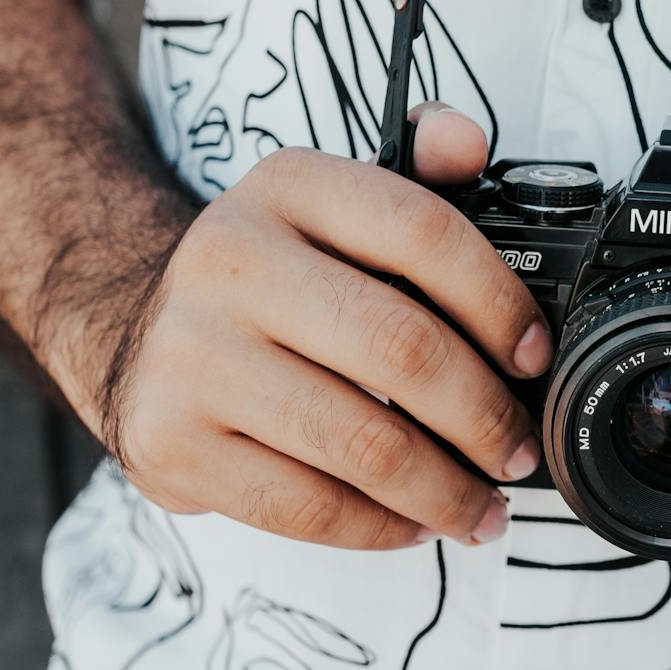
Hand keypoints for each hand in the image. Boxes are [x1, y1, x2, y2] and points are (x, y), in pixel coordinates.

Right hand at [86, 103, 549, 549]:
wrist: (137, 328)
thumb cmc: (271, 276)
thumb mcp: (332, 203)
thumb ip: (414, 173)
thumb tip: (466, 142)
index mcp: (288, 189)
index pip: (421, 231)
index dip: (498, 301)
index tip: (533, 354)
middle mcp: (231, 263)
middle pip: (401, 348)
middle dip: (484, 414)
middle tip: (516, 447)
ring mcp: (193, 357)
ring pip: (361, 443)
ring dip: (443, 489)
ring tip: (482, 505)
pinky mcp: (172, 443)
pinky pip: (305, 506)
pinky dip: (378, 526)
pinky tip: (411, 522)